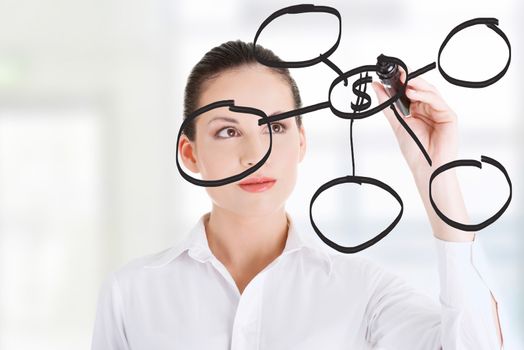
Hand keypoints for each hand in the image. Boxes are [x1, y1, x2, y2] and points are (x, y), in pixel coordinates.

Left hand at [372, 70, 473, 241]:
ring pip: (430, 91)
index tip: (389, 72)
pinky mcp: (449, 116)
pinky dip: (426, 95)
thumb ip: (387, 105)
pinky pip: (438, 101)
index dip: (401, 80)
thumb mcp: (397, 123)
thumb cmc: (415, 151)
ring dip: (417, 85)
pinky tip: (414, 93)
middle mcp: (429, 108)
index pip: (410, 90)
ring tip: (404, 82)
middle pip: (420, 88)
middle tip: (397, 71)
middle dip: (409, 78)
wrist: (427, 168)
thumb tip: (376, 86)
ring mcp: (440, 111)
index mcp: (417, 110)